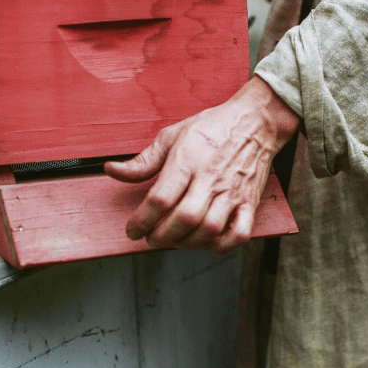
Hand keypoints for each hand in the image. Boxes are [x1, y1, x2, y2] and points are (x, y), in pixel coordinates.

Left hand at [104, 77, 299, 252]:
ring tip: (174, 240)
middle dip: (161, 236)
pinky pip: (240, 233)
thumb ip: (142, 161)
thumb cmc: (211, 128)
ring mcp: (232, 192)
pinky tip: (208, 242)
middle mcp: (210, 178)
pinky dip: (223, 245)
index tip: (132, 230)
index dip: (141, 220)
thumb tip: (112, 170)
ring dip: (187, 242)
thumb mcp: (170, 136)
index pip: (160, 198)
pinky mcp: (250, 202)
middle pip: (184, 218)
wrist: (255, 121)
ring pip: (210, 229)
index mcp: (187, 160)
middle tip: (150, 239)